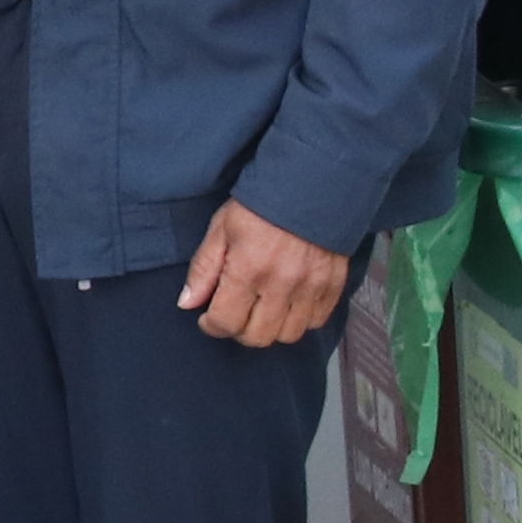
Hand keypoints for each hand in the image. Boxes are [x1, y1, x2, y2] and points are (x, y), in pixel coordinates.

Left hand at [179, 198, 347, 347]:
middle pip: (258, 337)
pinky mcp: (333, 285)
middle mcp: (282, 283)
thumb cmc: (260, 206)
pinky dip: (300, 320)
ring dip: (270, 329)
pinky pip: (317, 322)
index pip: (226, 322)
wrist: (310, 185)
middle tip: (234, 314)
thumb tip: (187, 303)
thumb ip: (203, 270)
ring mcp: (312, 287)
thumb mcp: (220, 229)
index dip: (212, 326)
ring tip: (260, 310)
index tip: (208, 319)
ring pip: (289, 335)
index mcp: (249, 269)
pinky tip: (287, 304)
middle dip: (239, 331)